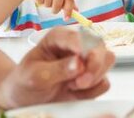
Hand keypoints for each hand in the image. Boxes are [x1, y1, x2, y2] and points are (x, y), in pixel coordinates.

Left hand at [0, 27, 114, 106]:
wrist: (25, 98)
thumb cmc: (25, 81)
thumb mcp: (34, 76)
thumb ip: (56, 69)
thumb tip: (79, 63)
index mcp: (59, 37)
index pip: (76, 35)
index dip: (82, 46)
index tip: (81, 59)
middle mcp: (77, 45)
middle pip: (99, 45)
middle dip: (94, 65)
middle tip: (80, 82)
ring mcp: (87, 61)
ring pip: (108, 60)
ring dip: (94, 77)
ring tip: (72, 86)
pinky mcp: (93, 77)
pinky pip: (104, 82)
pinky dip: (93, 91)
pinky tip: (75, 92)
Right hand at [23, 0, 75, 18]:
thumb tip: (76, 11)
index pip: (69, 0)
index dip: (68, 11)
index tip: (66, 19)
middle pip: (57, 5)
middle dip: (55, 10)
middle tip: (53, 9)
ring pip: (47, 4)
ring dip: (45, 3)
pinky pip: (39, 1)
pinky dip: (38, 0)